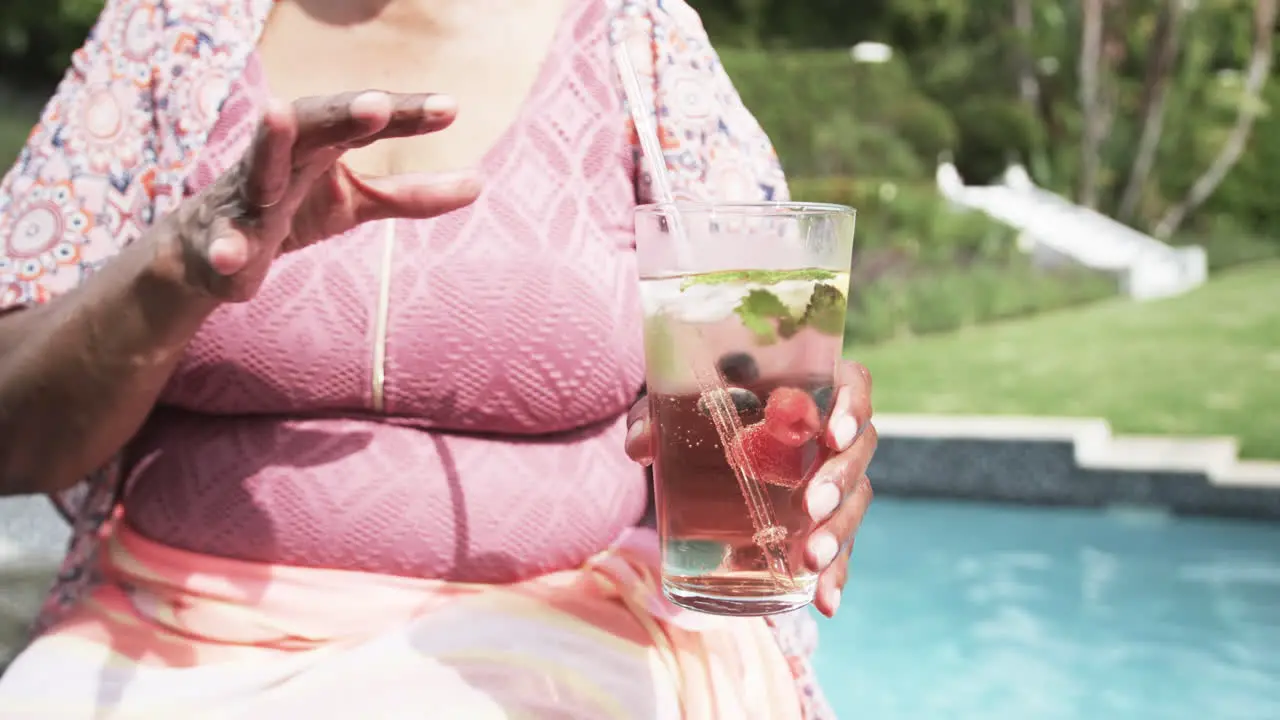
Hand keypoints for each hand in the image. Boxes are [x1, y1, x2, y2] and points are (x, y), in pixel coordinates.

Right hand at [165, 91, 481, 301]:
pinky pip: (220, 243)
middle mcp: (281, 161)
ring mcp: (245, 199)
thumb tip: (479, 181)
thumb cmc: (288, 212)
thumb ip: (411, 194)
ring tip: (277, 113)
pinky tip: (233, 259)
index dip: (404, 114)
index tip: (450, 109)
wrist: (212, 255)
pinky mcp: (218, 241)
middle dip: (338, 112)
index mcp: (318, 146)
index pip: (365, 122)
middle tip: (376, 104)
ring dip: (268, 144)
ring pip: (254, 167)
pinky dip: (225, 248)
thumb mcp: (355, 202)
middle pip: (309, 124)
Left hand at [624, 360, 875, 618]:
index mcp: (809, 385)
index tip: (832, 435)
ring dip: (839, 533)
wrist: (697, 437)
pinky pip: (840, 545)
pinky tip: (825, 601)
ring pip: (854, 500)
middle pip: (859, 450)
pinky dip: (835, 575)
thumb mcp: (672, 403)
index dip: (852, 407)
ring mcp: (831, 476)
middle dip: (839, 481)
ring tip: (811, 561)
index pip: (852, 384)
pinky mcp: (821, 519)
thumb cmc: (695, 404)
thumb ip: (654, 415)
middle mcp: (831, 430)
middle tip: (811, 506)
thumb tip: (642, 445)